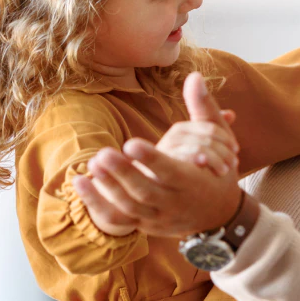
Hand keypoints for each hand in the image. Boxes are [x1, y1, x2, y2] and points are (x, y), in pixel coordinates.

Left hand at [77, 73, 243, 237]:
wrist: (219, 215)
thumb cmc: (218, 172)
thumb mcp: (220, 142)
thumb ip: (204, 109)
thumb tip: (195, 76)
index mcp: (193, 181)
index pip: (171, 172)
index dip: (151, 159)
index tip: (131, 143)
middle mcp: (175, 203)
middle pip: (146, 192)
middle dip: (123, 174)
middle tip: (102, 154)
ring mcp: (158, 217)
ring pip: (130, 208)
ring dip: (108, 188)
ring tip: (92, 163)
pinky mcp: (144, 224)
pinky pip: (118, 220)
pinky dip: (97, 205)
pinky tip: (79, 183)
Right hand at [155, 111, 238, 176]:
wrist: (162, 192)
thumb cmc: (185, 168)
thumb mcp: (202, 148)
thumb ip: (214, 131)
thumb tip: (231, 114)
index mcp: (183, 129)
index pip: (210, 127)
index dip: (226, 138)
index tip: (236, 150)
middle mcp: (174, 137)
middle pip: (206, 138)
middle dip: (224, 151)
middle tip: (233, 164)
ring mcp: (167, 151)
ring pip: (199, 148)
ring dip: (216, 160)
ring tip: (224, 171)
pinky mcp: (163, 166)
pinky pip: (186, 161)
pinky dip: (200, 164)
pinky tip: (207, 171)